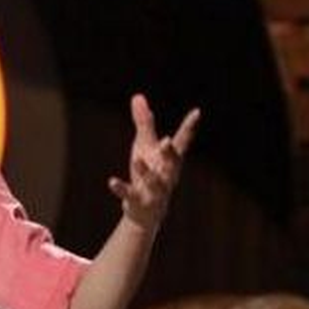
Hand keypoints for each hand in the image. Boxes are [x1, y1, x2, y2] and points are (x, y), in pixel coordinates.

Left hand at [108, 94, 198, 233]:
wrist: (147, 212)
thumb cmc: (149, 173)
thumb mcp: (145, 146)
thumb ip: (144, 123)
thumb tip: (137, 96)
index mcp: (170, 160)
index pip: (182, 142)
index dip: (189, 127)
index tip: (196, 112)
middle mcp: (165, 174)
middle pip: (171, 163)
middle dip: (169, 153)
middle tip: (167, 140)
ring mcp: (153, 189)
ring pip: (152, 180)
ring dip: (145, 170)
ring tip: (137, 160)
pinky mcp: (137, 200)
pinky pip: (129, 194)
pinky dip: (121, 188)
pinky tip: (111, 181)